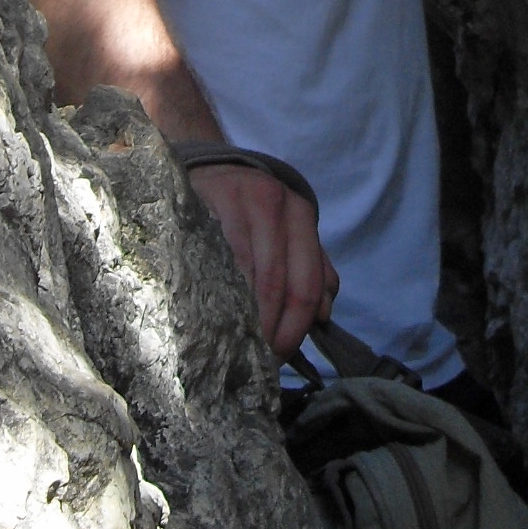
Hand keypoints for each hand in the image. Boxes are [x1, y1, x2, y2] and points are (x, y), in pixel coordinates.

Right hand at [189, 163, 338, 356]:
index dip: (295, 329)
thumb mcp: (288, 231)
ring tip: (236, 346)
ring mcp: (238, 202)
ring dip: (245, 319)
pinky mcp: (204, 204)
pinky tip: (212, 314)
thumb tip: (323, 315)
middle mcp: (275, 204)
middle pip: (279, 284)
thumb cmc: (250, 210)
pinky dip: (217, 294)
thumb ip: (312, 269)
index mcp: (300, 215)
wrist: (208, 169)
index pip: (306, 284)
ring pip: (247, 275)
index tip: (281, 356)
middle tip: (257, 359)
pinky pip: (214, 260)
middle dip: (271, 330)